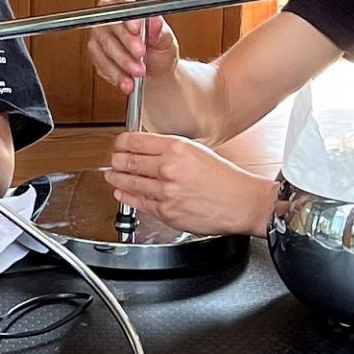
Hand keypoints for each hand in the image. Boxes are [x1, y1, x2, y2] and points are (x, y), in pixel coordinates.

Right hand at [86, 0, 179, 95]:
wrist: (154, 72)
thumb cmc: (159, 50)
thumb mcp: (166, 41)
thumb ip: (160, 31)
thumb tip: (155, 20)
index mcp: (131, 4)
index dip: (128, 14)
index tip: (136, 29)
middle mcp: (112, 16)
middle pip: (113, 24)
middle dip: (127, 43)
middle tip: (141, 56)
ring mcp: (100, 34)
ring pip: (105, 46)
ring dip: (122, 63)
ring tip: (138, 73)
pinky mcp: (96, 53)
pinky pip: (101, 63)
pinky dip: (116, 74)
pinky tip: (127, 80)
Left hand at [106, 132, 274, 236]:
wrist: (241, 203)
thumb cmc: (225, 178)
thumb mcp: (198, 151)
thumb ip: (170, 149)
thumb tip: (146, 149)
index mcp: (177, 148)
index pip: (135, 141)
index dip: (121, 142)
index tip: (118, 144)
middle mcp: (168, 168)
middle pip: (128, 161)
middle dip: (115, 161)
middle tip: (112, 160)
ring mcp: (165, 192)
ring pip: (130, 183)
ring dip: (116, 178)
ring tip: (111, 175)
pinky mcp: (166, 212)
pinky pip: (140, 202)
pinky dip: (126, 197)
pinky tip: (122, 192)